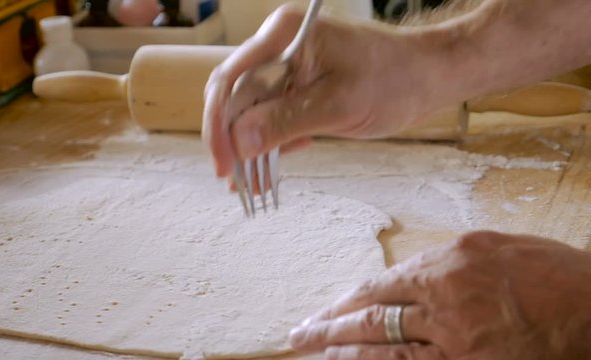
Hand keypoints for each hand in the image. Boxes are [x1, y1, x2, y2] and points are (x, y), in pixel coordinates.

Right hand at [202, 5, 449, 177]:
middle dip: (231, 139)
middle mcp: (278, 47)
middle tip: (232, 179)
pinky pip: (272, 116)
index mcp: (284, 36)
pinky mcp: (298, 87)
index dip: (221, 125)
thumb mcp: (338, 105)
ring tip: (250, 185)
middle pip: (235, 96)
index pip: (231, 80)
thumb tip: (239, 143)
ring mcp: (287, 67)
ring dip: (249, 147)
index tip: (224, 164)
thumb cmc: (393, 79)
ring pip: (251, 110)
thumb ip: (285, 122)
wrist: (427, 76)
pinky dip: (269, 143)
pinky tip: (269, 170)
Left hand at [289, 231, 590, 359]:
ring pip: (384, 348)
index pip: (383, 283)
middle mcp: (444, 298)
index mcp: (449, 261)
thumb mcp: (496, 247)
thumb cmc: (555, 274)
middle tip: (298, 335)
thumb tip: (413, 275)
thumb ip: (448, 260)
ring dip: (343, 353)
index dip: (349, 299)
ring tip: (314, 356)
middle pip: (371, 316)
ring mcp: (454, 337)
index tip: (327, 308)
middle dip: (329, 326)